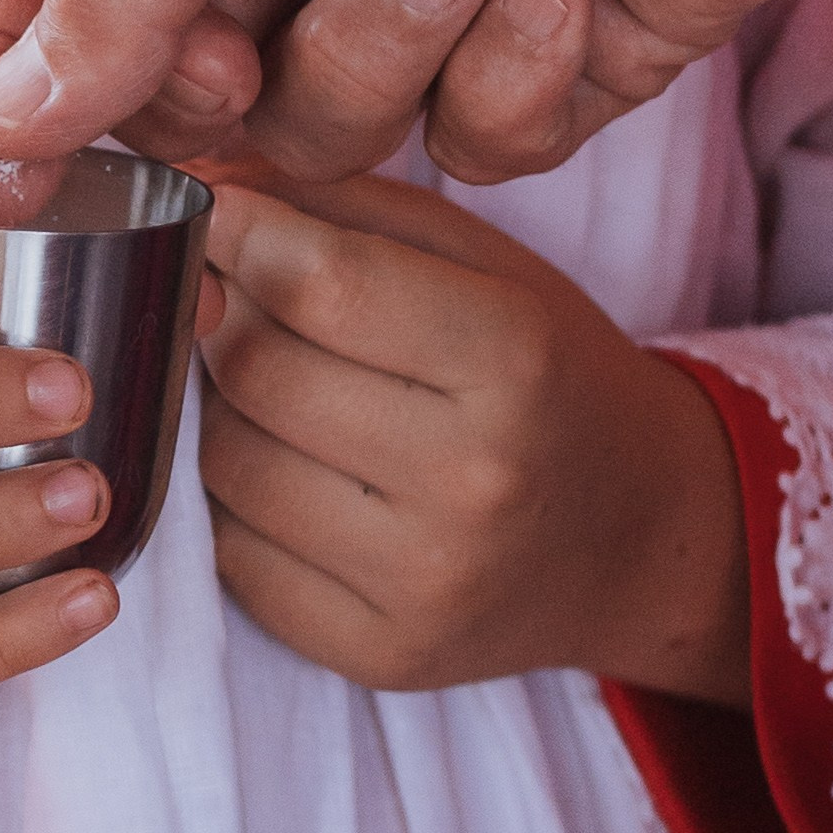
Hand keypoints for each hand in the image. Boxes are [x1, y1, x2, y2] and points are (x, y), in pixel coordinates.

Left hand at [199, 165, 749, 701]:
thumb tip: (196, 178)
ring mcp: (426, 582)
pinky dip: (234, 503)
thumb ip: (342, 208)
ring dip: (220, 411)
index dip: (240, 233)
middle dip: (225, 317)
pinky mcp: (381, 654)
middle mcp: (474, 479)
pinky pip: (234, 555)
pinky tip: (289, 471)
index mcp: (513, 358)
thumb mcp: (480, 260)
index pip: (321, 283)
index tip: (212, 210)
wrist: (636, 536)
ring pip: (226, 463)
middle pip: (258, 371)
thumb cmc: (546, 370)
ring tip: (274, 388)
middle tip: (242, 298)